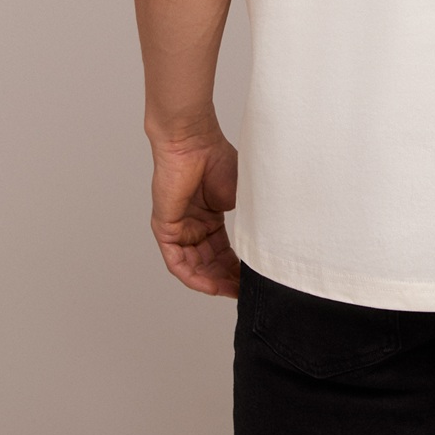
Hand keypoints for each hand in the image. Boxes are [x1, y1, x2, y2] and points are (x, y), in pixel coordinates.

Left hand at [148, 128, 240, 297]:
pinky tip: (212, 286)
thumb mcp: (242, 195)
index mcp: (210, 217)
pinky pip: (177, 263)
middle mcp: (193, 226)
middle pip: (209, 263)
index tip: (253, 280)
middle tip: (246, 292)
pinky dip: (194, 277)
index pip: (223, 251)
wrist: (193, 142)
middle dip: (227, 280)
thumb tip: (270, 241)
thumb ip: (250, 218)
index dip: (238, 268)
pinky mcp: (164, 230)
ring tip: (233, 292)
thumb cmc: (218, 159)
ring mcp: (178, 229)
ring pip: (194, 267)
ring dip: (213, 282)